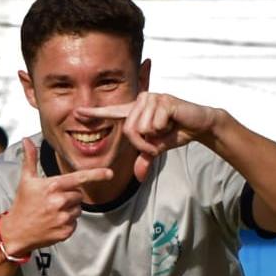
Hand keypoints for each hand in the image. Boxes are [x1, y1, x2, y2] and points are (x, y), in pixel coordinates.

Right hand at [2, 137, 112, 254]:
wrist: (16, 232)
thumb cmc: (22, 204)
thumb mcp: (26, 180)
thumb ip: (30, 159)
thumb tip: (26, 141)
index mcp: (53, 186)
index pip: (79, 178)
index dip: (96, 175)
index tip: (110, 173)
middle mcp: (59, 201)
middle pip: (79, 195)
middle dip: (70, 196)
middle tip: (53, 201)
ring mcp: (63, 218)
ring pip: (78, 210)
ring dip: (69, 210)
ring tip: (52, 212)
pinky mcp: (65, 231)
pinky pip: (75, 223)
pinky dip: (67, 223)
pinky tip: (53, 223)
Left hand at [77, 92, 216, 180]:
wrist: (198, 124)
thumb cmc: (176, 132)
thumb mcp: (158, 148)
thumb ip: (145, 158)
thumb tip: (139, 176)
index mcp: (135, 111)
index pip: (111, 113)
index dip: (94, 114)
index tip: (77, 113)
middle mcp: (140, 102)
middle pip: (129, 131)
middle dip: (144, 143)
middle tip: (158, 139)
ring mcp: (151, 98)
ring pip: (140, 129)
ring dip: (155, 137)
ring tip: (166, 128)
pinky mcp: (162, 100)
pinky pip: (153, 126)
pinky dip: (163, 131)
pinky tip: (172, 122)